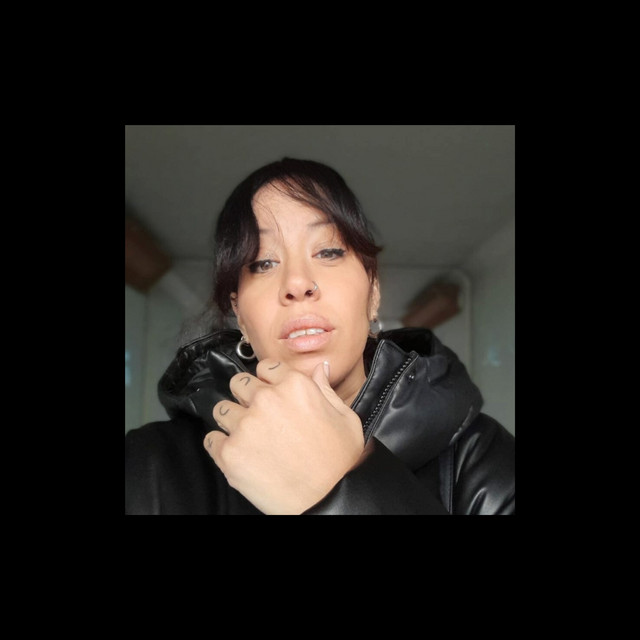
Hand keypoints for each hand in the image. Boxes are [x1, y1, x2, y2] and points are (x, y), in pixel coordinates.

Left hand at [204, 359, 364, 514]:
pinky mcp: (230, 453)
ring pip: (222, 410)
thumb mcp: (345, 418)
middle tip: (258, 417)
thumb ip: (326, 389)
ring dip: (231, 421)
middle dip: (246, 396)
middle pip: (239, 383)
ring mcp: (245, 425)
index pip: (266, 367)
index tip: (270, 393)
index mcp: (294, 385)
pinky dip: (220, 446)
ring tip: (247, 438)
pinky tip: (238, 455)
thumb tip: (319, 369)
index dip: (267, 380)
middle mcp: (266, 399)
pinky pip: (211, 440)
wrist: (329, 501)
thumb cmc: (340, 462)